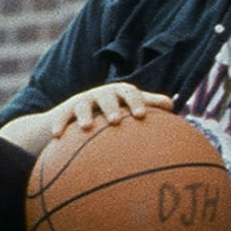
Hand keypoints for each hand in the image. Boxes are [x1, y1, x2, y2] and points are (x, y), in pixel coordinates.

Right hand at [46, 83, 173, 140]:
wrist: (76, 113)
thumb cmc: (111, 110)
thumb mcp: (128, 106)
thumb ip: (148, 104)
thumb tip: (173, 104)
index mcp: (120, 93)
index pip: (131, 93)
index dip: (136, 102)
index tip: (141, 116)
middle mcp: (102, 94)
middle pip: (107, 96)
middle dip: (111, 107)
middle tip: (115, 121)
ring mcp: (82, 101)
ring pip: (83, 105)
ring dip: (85, 115)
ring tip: (87, 127)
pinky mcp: (64, 111)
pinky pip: (61, 118)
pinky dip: (59, 125)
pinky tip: (57, 136)